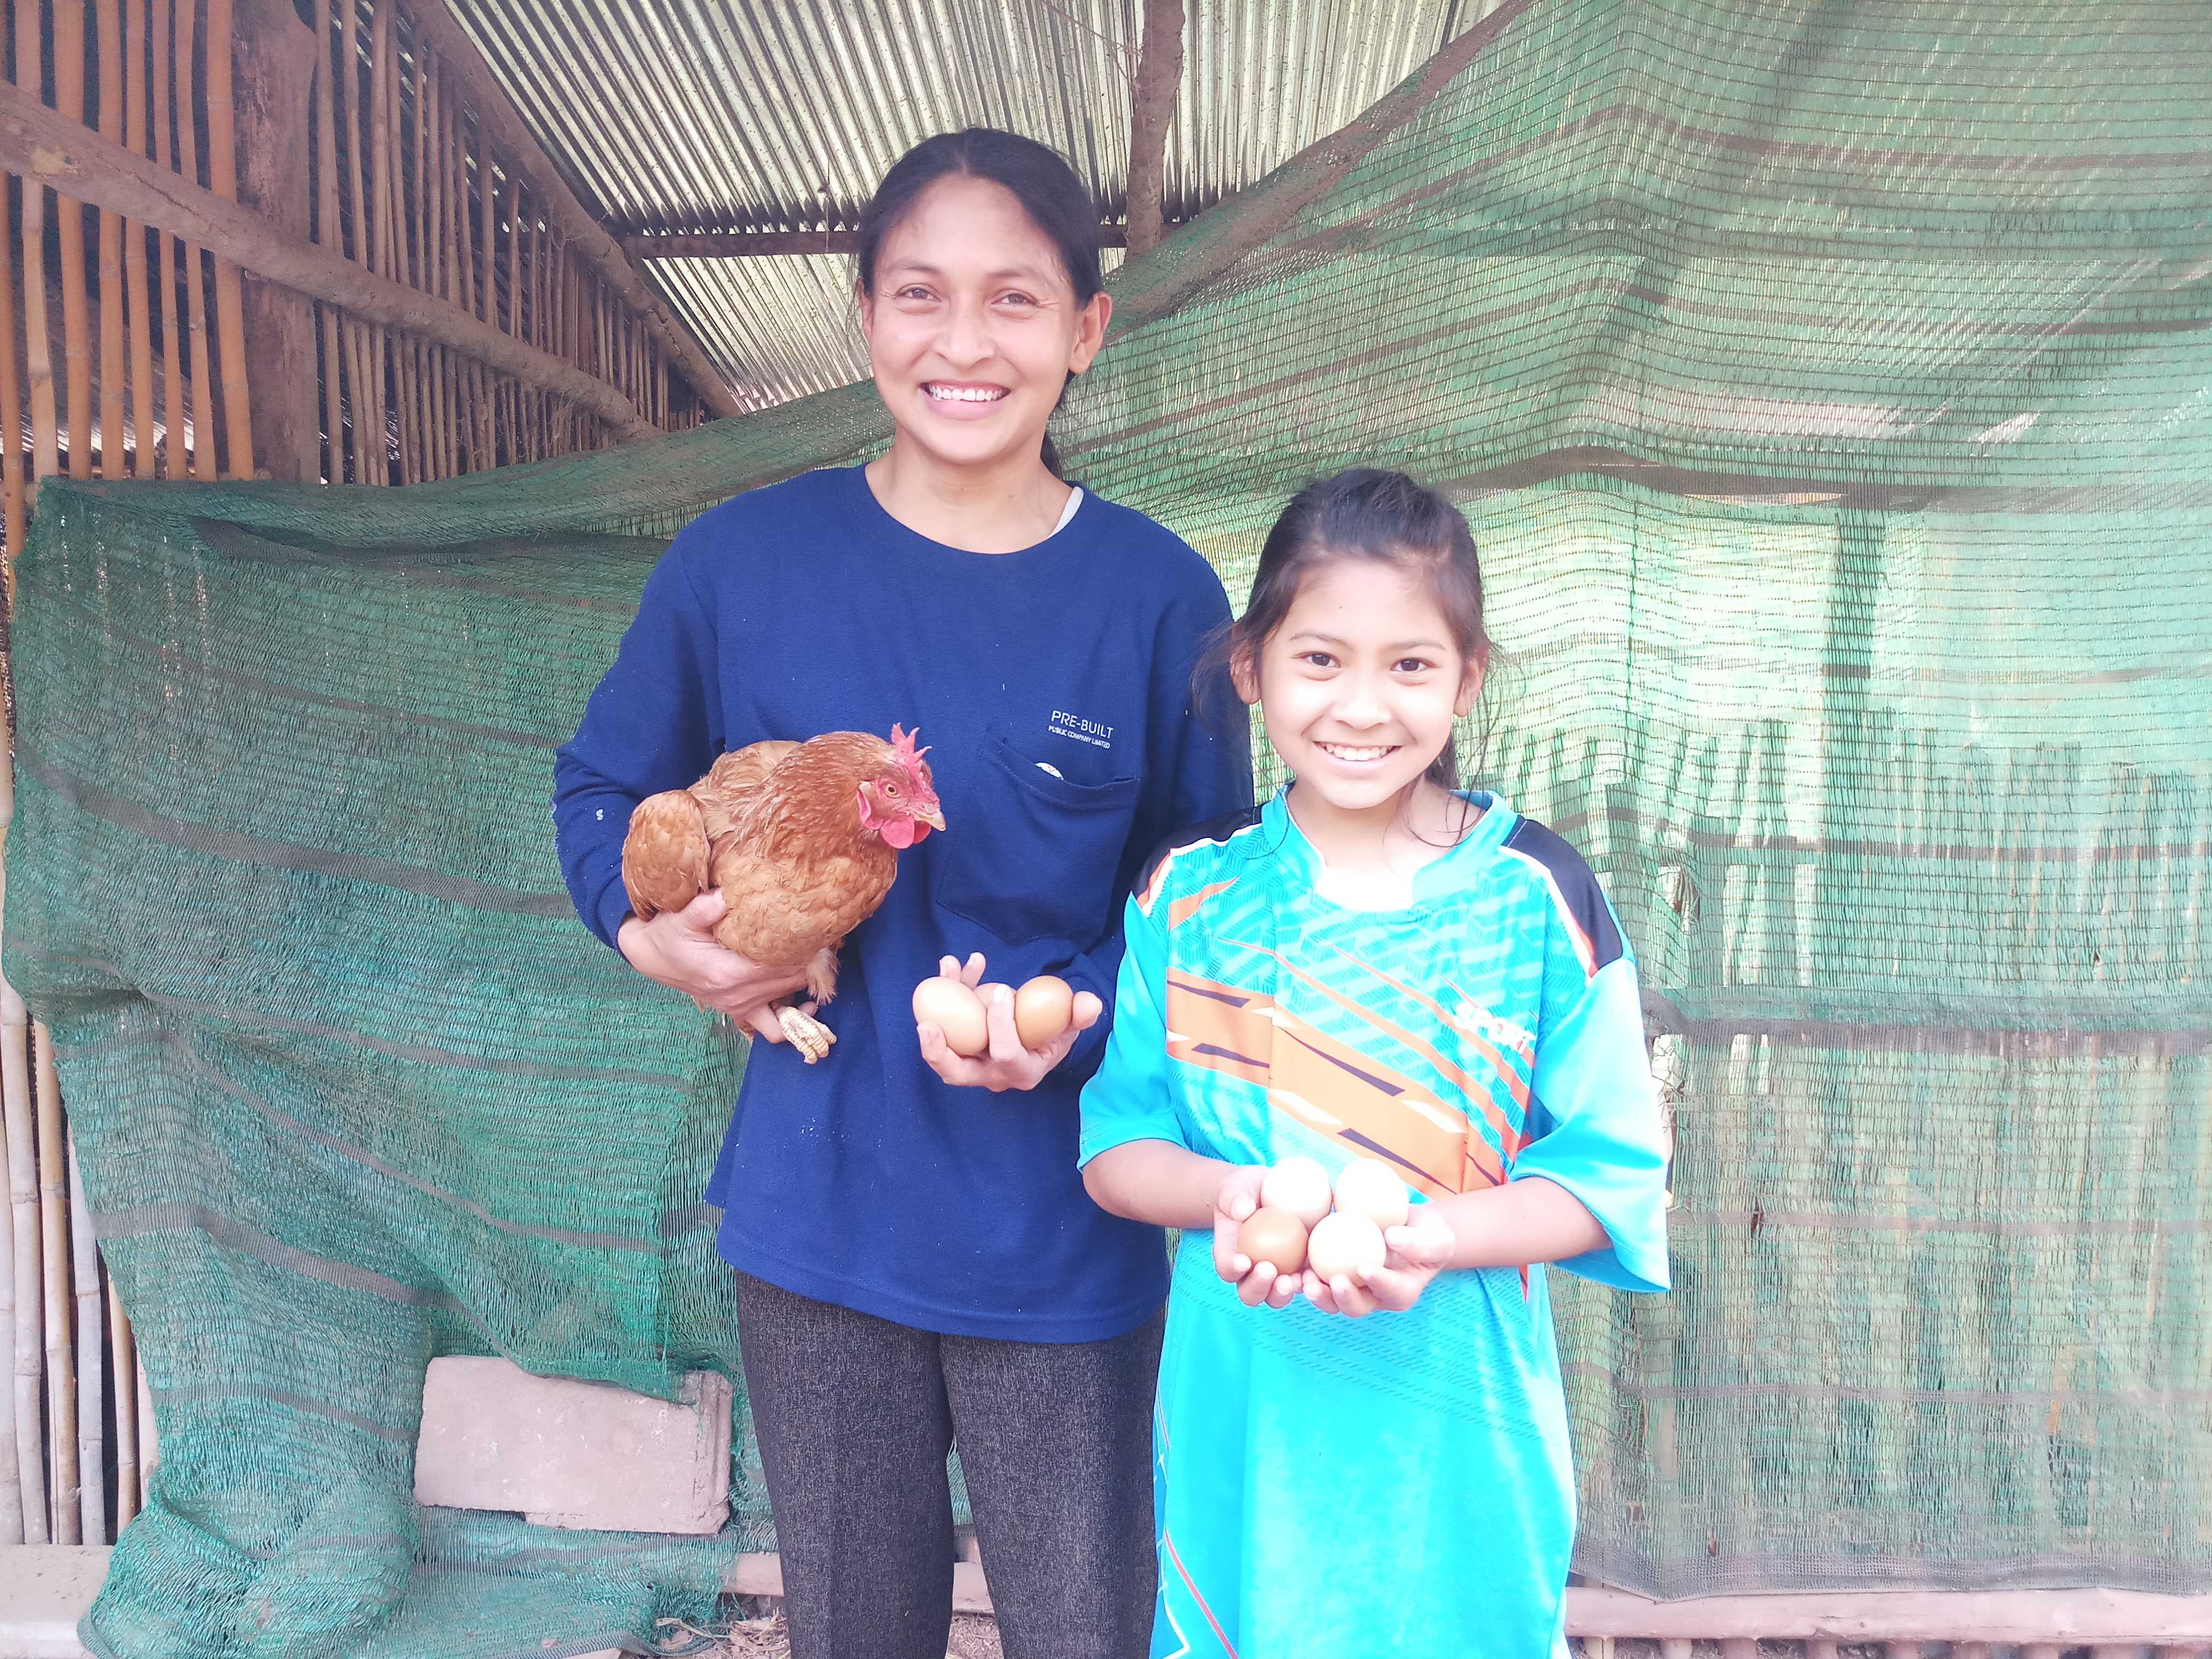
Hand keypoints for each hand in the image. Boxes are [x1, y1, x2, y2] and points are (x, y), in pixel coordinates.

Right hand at [616, 892, 811, 1046]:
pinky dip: (793, 1019)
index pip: (782, 965)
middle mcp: (738, 996)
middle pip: (792, 982)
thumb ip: (705, 907)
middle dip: (813, 963)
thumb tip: (728, 894)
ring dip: (806, 987)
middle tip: (826, 938)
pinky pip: (774, 1028)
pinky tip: (806, 1002)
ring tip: (820, 965)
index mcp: (728, 973)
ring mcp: (740, 1007)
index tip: (820, 931)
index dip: (805, 950)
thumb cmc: (669, 934)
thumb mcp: (681, 916)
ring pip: (789, 1006)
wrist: (653, 957)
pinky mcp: (741, 1011)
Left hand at [916, 952, 1102, 1092]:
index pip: (1005, 1054)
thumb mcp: (1070, 1026)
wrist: (1039, 1035)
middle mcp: (992, 1073)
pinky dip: (950, 991)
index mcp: (1022, 1072)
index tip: (1004, 990)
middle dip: (938, 1052)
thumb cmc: (1055, 1032)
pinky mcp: (960, 1043)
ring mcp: (972, 1061)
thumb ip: (1080, 1016)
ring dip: (939, 1008)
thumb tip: (1088, 1003)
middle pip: (957, 1073)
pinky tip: (958, 963)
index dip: (1001, 1024)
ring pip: (944, 1046)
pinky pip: (947, 1022)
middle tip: (926, 1026)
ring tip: (946, 971)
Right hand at [1210, 1165, 1297, 1309]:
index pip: (1225, 1266)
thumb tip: (1243, 1210)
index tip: (1243, 1261)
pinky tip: (1315, 1273)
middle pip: (1249, 1293)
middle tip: (1269, 1270)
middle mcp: (1249, 1272)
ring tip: (1294, 1280)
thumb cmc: (1245, 1190)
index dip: (1231, 1269)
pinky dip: (1308, 1283)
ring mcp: (1274, 1274)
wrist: (1266, 1192)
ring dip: (1283, 1293)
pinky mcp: (1297, 1269)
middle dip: (1258, 1288)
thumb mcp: (1235, 1187)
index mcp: (1229, 1252)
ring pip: (1275, 1296)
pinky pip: (1302, 1283)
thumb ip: (1234, 1197)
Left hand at [1302, 1206, 1456, 1317]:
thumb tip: (1391, 1237)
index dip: (1378, 1283)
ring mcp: (1353, 1288)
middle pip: (1356, 1306)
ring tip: (1305, 1280)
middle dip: (1342, 1299)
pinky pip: (1317, 1278)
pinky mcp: (1334, 1273)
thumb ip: (1418, 1243)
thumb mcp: (1437, 1238)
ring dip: (1318, 1294)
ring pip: (1332, 1299)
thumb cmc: (1430, 1236)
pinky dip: (1304, 1276)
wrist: (1412, 1229)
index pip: (1390, 1291)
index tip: (1365, 1268)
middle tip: (1334, 1281)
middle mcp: (1374, 1296)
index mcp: (1400, 1292)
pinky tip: (1293, 1265)